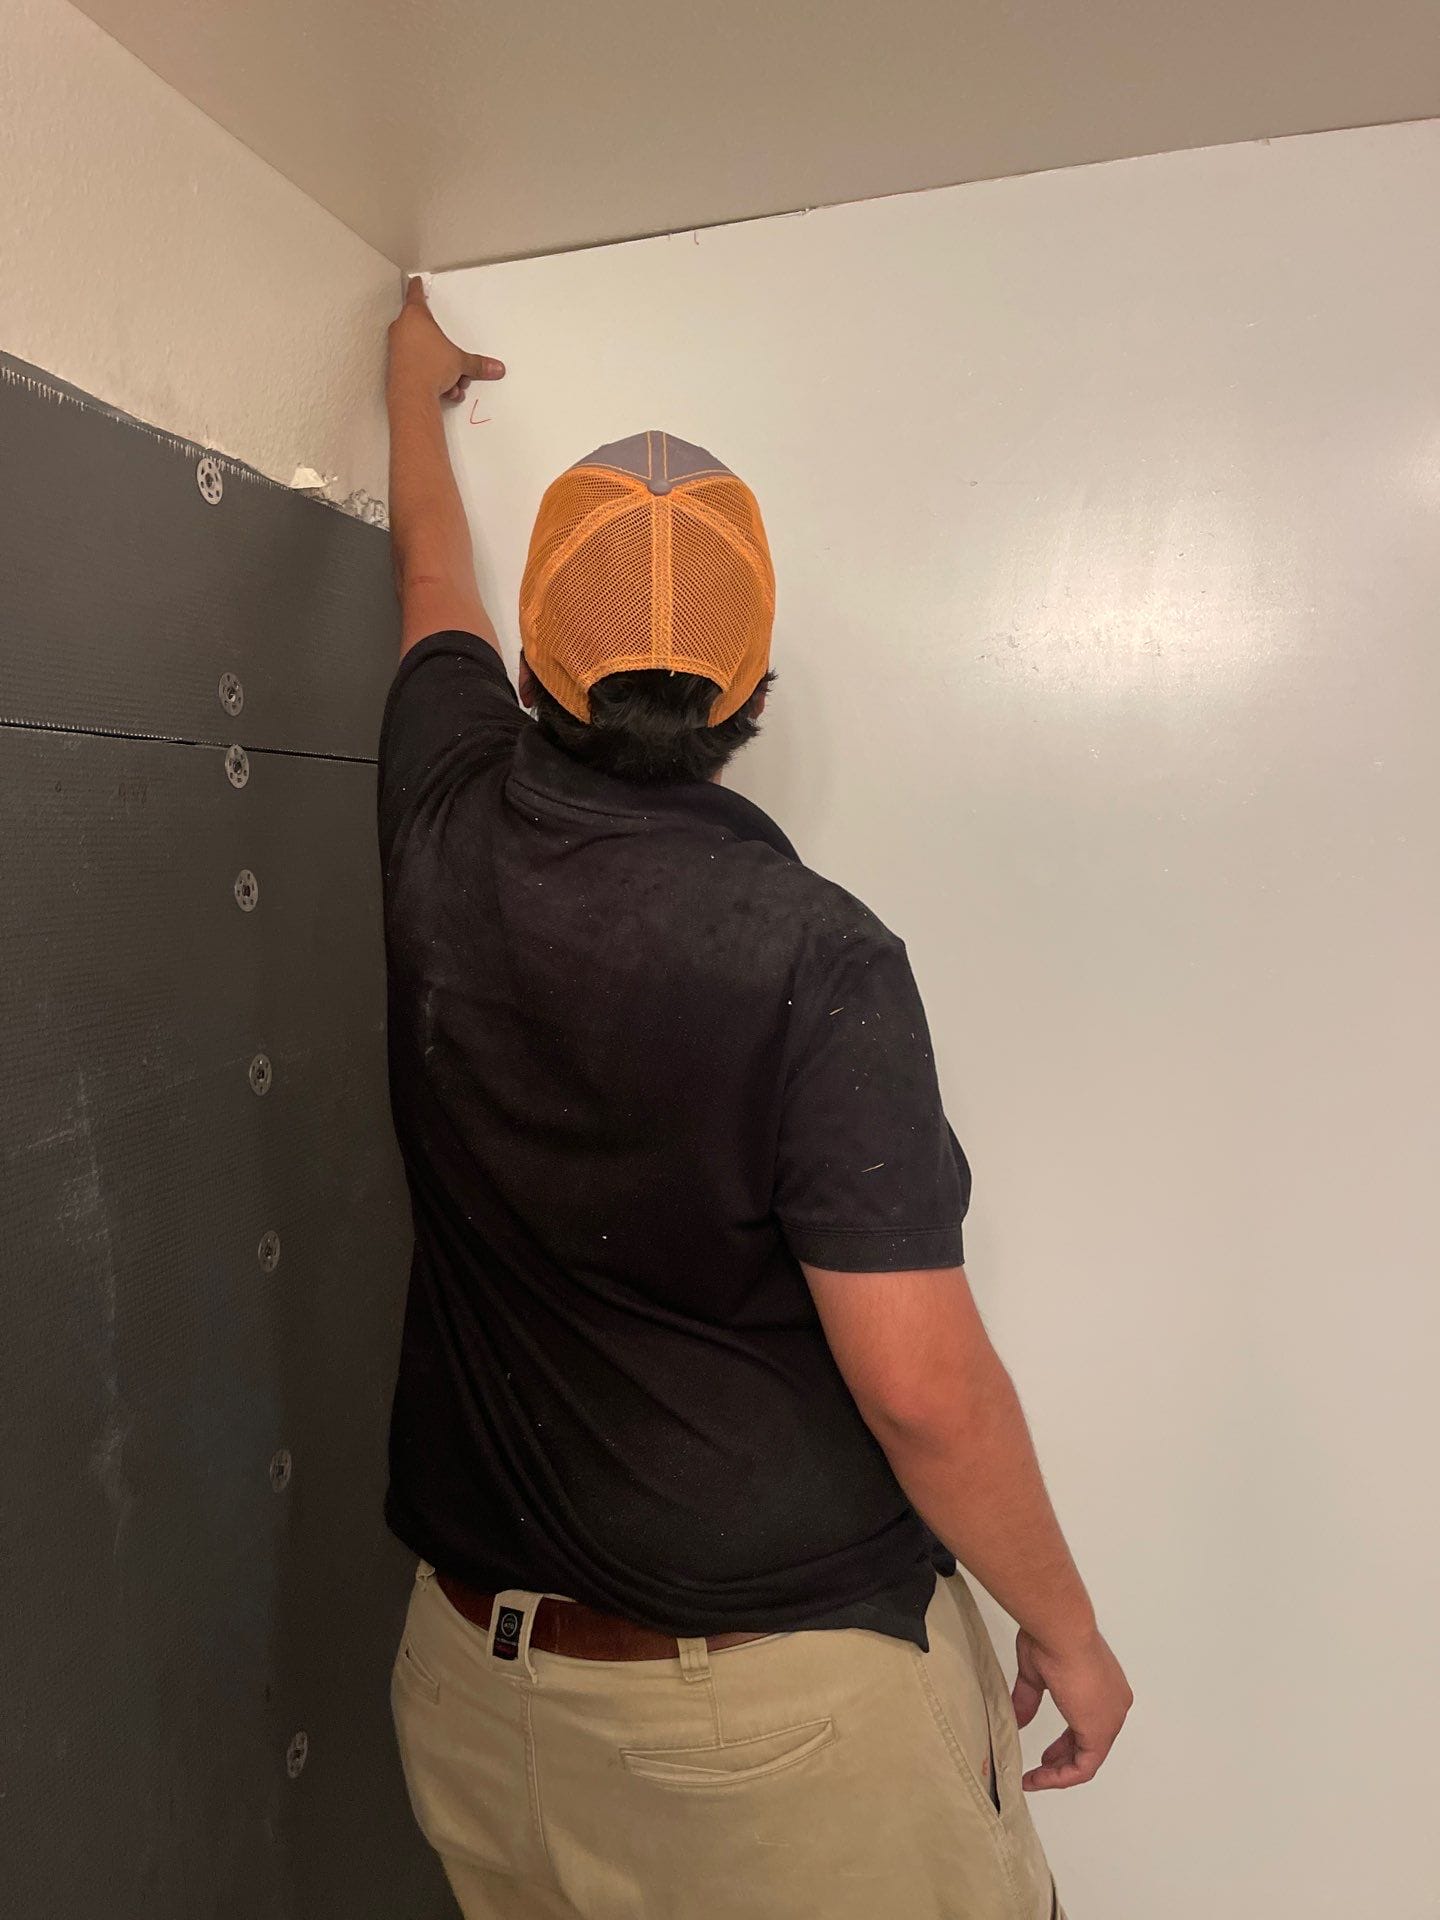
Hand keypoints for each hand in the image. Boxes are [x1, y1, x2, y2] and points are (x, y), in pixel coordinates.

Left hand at [387, 277, 504, 402]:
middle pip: (424, 329)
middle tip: (454, 359)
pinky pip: (417, 365)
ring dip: (440, 366)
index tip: (416, 281)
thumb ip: (477, 364)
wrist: (411, 395)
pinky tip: (443, 390)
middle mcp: (402, 329)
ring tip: (452, 381)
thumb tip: (494, 368)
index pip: (416, 294)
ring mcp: (396, 347)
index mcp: (415, 317)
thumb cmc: (429, 368)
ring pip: (422, 350)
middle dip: (443, 346)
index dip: (418, 287)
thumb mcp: (460, 362)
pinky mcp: (395, 366)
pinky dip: (431, 376)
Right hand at [1012, 1624, 1131, 1789]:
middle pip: (1090, 1743)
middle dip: (1063, 1758)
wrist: (1060, 1630)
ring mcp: (1111, 1718)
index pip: (1088, 1722)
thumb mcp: (1035, 1674)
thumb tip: (1018, 1719)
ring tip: (1036, 1777)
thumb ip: (1029, 1699)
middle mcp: (1115, 1704)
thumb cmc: (1050, 1638)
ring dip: (1060, 1771)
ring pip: (1088, 1757)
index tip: (1045, 1752)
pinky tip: (1039, 1776)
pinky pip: (1084, 1766)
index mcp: (1105, 1686)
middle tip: (1042, 1765)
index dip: (1065, 1742)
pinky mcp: (1100, 1731)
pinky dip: (1061, 1776)